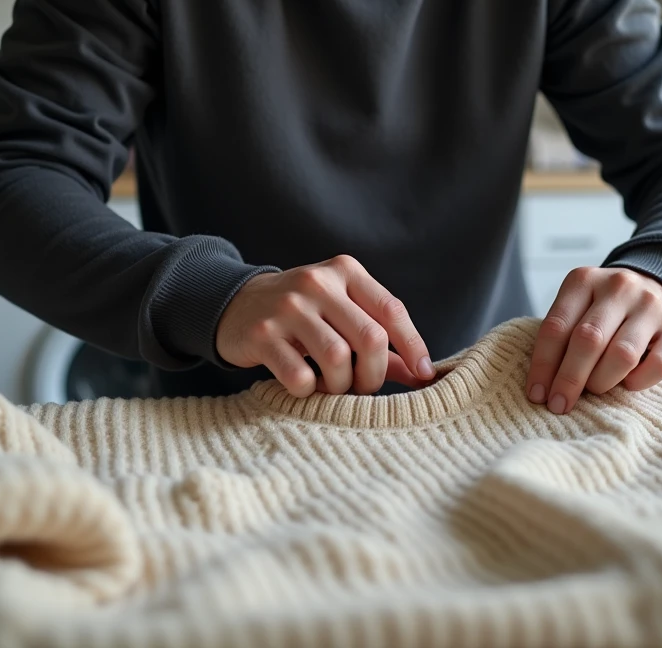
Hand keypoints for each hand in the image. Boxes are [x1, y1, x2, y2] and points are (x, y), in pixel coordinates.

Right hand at [216, 255, 435, 397]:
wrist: (237, 304)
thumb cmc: (304, 314)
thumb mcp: (342, 313)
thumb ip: (381, 340)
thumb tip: (424, 373)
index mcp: (345, 271)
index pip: (391, 310)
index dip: (413, 346)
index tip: (425, 375)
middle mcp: (317, 282)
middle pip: (370, 339)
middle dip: (373, 375)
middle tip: (361, 386)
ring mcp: (287, 306)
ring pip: (337, 360)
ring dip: (340, 386)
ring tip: (330, 385)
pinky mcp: (261, 334)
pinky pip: (300, 376)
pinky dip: (309, 391)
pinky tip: (304, 384)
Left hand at [525, 267, 661, 414]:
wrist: (660, 287)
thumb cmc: (607, 310)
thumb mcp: (579, 308)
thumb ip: (563, 336)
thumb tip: (543, 387)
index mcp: (584, 280)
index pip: (556, 327)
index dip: (543, 366)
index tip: (537, 395)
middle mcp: (618, 287)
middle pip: (588, 340)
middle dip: (569, 379)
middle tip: (559, 404)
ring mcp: (651, 305)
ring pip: (622, 354)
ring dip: (603, 381)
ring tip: (595, 389)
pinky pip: (658, 365)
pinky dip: (639, 382)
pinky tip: (628, 383)